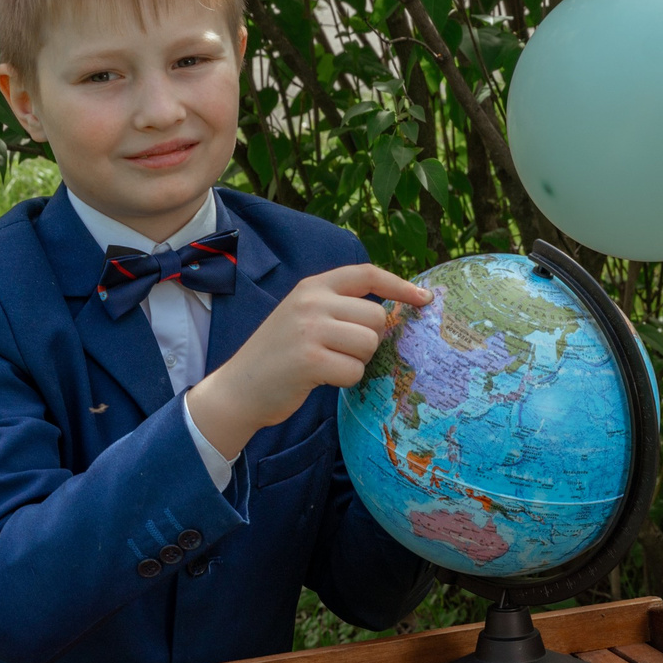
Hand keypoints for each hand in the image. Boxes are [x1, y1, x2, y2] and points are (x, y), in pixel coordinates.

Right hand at [187, 264, 430, 460]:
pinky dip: (345, 380)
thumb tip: (390, 313)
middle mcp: (311, 302)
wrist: (238, 389)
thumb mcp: (303, 317)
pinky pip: (354, 371)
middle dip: (368, 341)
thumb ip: (338, 308)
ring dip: (357, 362)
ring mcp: (309, 329)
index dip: (400, 285)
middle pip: (377, 318)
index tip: (425, 298)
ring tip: (328, 365)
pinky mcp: (309, 360)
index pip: (366, 274)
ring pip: (369, 345)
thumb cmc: (279, 356)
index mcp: (312, 286)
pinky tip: (320, 379)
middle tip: (339, 352)